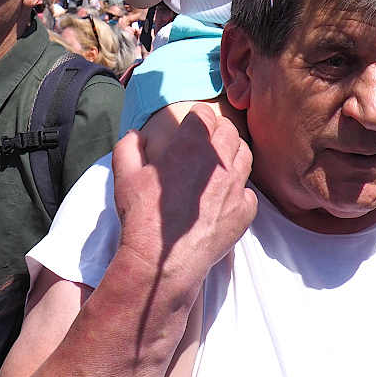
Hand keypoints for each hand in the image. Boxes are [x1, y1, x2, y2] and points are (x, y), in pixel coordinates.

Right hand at [113, 103, 255, 289]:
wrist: (161, 262)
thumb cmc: (142, 216)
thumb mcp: (125, 175)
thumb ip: (128, 145)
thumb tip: (136, 133)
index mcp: (191, 145)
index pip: (204, 114)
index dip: (197, 116)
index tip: (193, 122)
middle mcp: (218, 162)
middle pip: (229, 130)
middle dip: (218, 130)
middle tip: (209, 138)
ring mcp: (235, 188)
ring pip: (245, 155)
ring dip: (234, 153)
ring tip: (222, 161)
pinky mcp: (244, 213)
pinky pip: (250, 192)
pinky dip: (241, 191)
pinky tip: (226, 197)